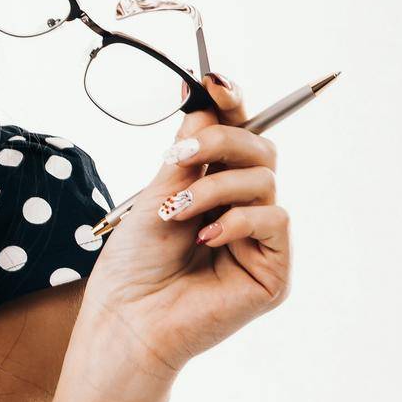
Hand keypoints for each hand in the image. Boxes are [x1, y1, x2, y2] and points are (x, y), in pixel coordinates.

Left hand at [78, 73, 291, 382]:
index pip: (236, 135)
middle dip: (222, 141)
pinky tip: (205, 238)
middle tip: (179, 158)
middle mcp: (240, 209)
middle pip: (260, 148)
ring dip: (216, 188)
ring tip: (175, 212)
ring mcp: (259, 239)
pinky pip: (275, 221)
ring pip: (264, 181)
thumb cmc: (133, 266)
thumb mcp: (155, 196)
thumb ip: (187, 155)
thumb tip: (204, 105)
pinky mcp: (273, 269)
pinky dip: (238, 221)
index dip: (231, 104)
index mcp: (211, 187)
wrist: (126, 320)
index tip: (213, 81)